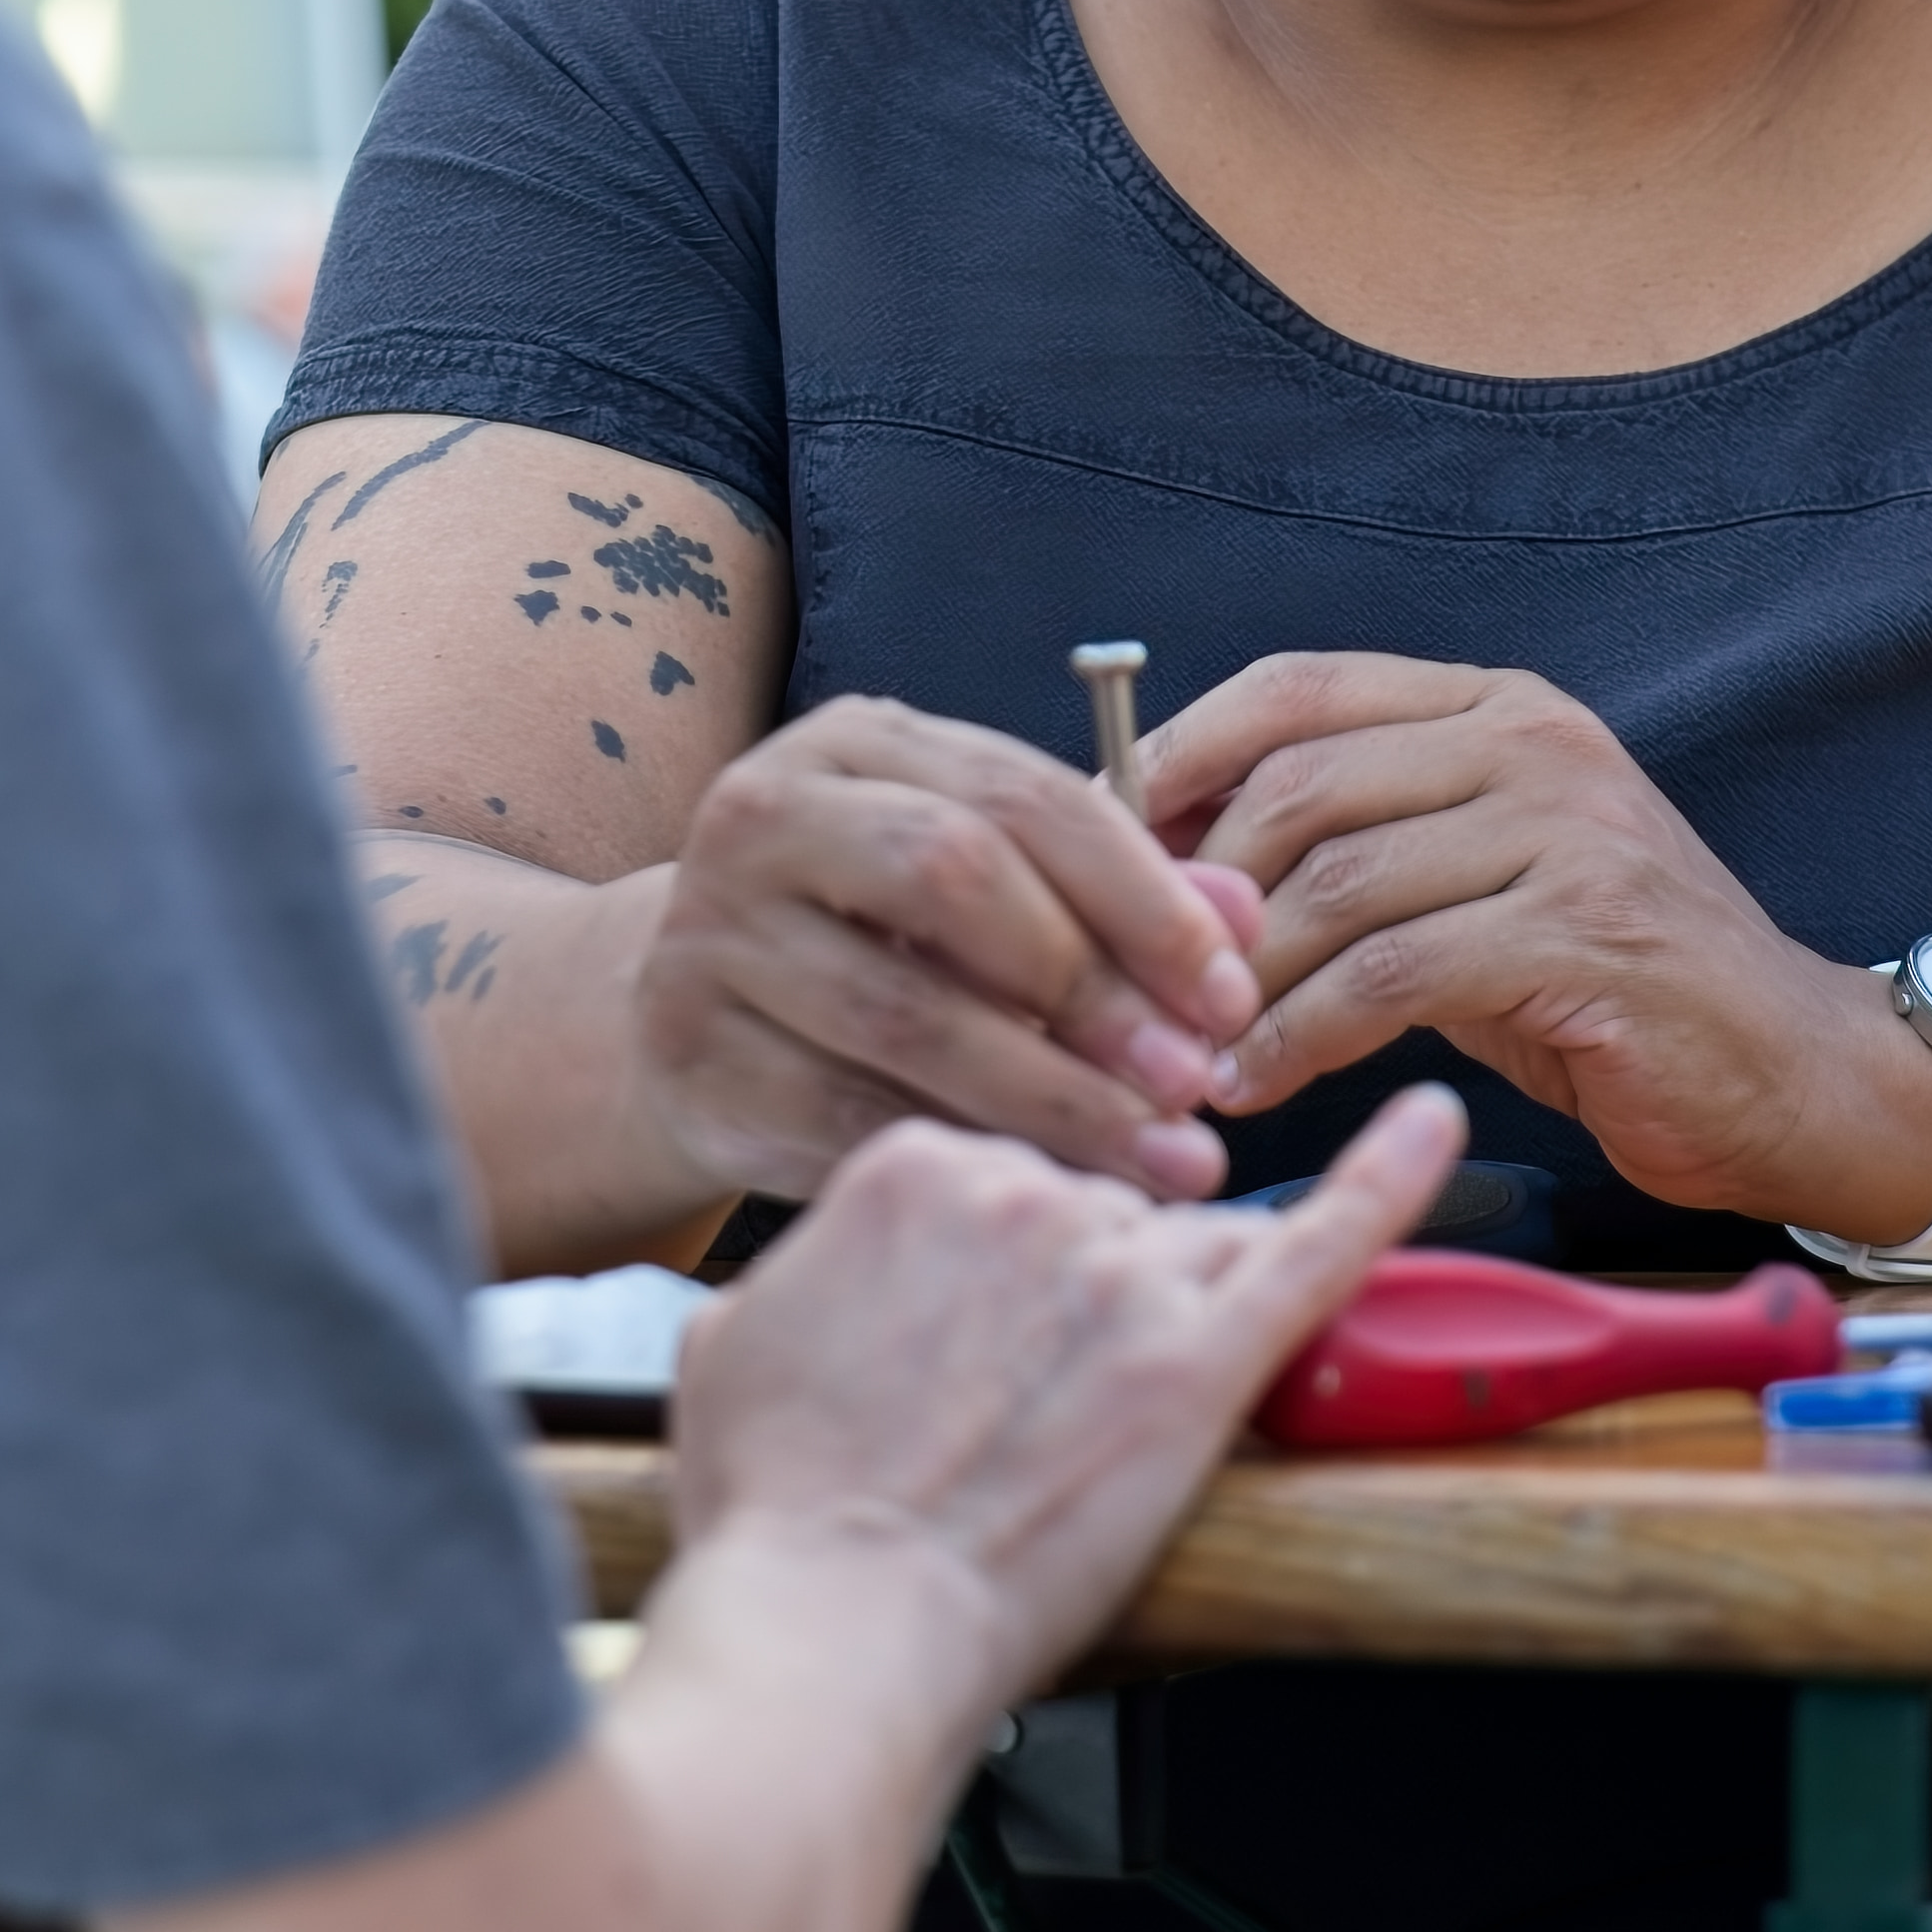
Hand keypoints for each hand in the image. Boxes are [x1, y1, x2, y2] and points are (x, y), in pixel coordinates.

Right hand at [622, 697, 1263, 1212]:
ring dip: (1055, 1097)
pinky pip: (848, 1113)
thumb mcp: (993, 892)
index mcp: (855, 745)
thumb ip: (1116, 896)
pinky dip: (968, 1153)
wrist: (695, 1022)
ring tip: (1160, 1156)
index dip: (1142, 898)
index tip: (1229, 996)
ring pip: (906, 1015)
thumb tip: (1244, 920)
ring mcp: (711, 932)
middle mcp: (764, 812)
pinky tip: (1055, 1187)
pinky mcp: (688, 1050)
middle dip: (1095, 989)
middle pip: (952, 879)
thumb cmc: (877, 943)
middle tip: (1192, 1079)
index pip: (1021, 795)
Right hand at [671, 1082, 1466, 1709]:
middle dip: (1081, 1291)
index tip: (974, 1338)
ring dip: (1176, 1299)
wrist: (840, 1620)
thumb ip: (803, 1274)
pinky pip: (1320, 1248)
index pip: (1000, 1172)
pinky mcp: (1203, 1360)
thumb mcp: (732, 1340)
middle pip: (1100, 1202)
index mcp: (909, 1166)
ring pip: (1189, 1238)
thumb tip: (821, 1283)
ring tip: (1128, 1389)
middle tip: (1029, 1404)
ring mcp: (1121, 1273)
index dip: (994, 1266)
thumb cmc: (777, 1512)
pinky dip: (1391, 1183)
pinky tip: (1434, 1129)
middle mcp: (1024, 1190)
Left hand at [1134, 653, 1931, 1243]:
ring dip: (1237, 977)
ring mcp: (1568, 832)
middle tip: (1129, 974)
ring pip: (1335, 883)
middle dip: (1192, 888)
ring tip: (1181, 1048)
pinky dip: (1303, 1034)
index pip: (1297, 689)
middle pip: (1297, 784)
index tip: (1098, 839)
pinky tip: (1259, 1082)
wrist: (1789, 1073)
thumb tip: (1164, 864)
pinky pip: (1392, 976)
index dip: (1180, 755)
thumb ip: (1346, 855)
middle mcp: (1532, 744)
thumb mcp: (1465, 888)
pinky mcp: (1583, 934)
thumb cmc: (1601, 986)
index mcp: (1494, 708)